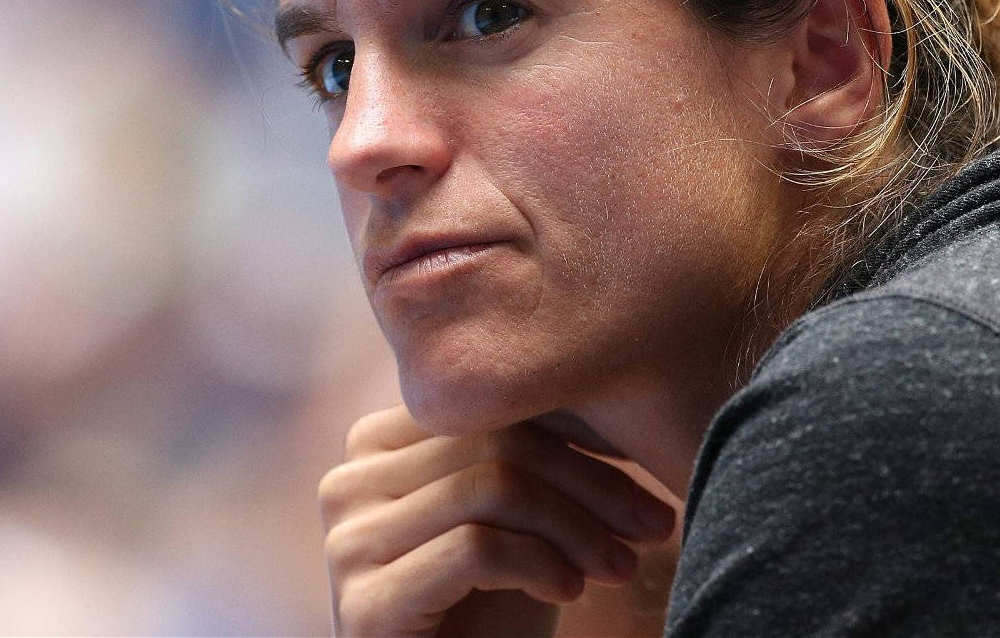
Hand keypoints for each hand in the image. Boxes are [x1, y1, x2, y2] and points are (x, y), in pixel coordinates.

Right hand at [319, 405, 677, 636]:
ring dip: (577, 529)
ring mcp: (347, 542)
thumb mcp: (511, 522)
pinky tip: (570, 591)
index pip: (487, 407)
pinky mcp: (365, 603)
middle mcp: (347, 483)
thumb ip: (525, 457)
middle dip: (588, 484)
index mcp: (375, 445)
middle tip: (652, 525)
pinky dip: (540, 564)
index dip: (576, 439)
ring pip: (489, 489)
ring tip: (619, 565)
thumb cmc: (488, 613)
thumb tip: (609, 387)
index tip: (641, 479)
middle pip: (491, 444)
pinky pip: (475, 549)